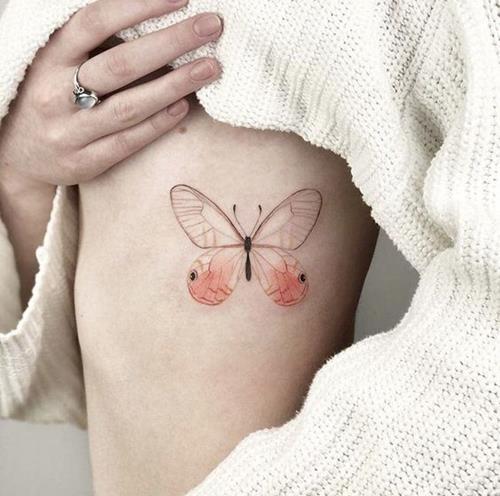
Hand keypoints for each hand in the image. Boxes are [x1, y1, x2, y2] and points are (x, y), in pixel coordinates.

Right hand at [0, 0, 221, 184]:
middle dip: (171, 42)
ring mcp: (71, 131)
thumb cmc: (46, 97)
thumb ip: (91, 45)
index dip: (137, 6)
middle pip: (121, 64)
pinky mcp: (85, 161)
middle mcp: (57, 93)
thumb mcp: (55, 63)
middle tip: (211, 26)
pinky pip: (128, 141)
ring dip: (175, 85)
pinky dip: (159, 123)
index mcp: (48, 58)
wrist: (17, 156)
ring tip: (210, 68)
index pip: (95, 22)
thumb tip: (147, 20)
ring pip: (130, 106)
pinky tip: (184, 107)